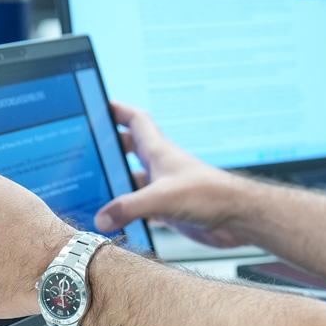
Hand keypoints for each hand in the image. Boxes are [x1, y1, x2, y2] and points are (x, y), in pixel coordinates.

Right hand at [95, 102, 251, 247]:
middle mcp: (160, 166)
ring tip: (92, 187)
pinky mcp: (169, 208)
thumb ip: (129, 207)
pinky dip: (127, 210)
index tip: (98, 106)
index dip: (117, 110)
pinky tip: (115, 219)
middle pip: (130, 148)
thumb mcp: (163, 198)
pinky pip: (141, 206)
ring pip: (133, 178)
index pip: (135, 120)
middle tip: (87, 149)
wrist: (237, 218)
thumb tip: (102, 217)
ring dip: (116, 181)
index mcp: (159, 151)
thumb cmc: (211, 196)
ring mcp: (164, 187)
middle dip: (109, 147)